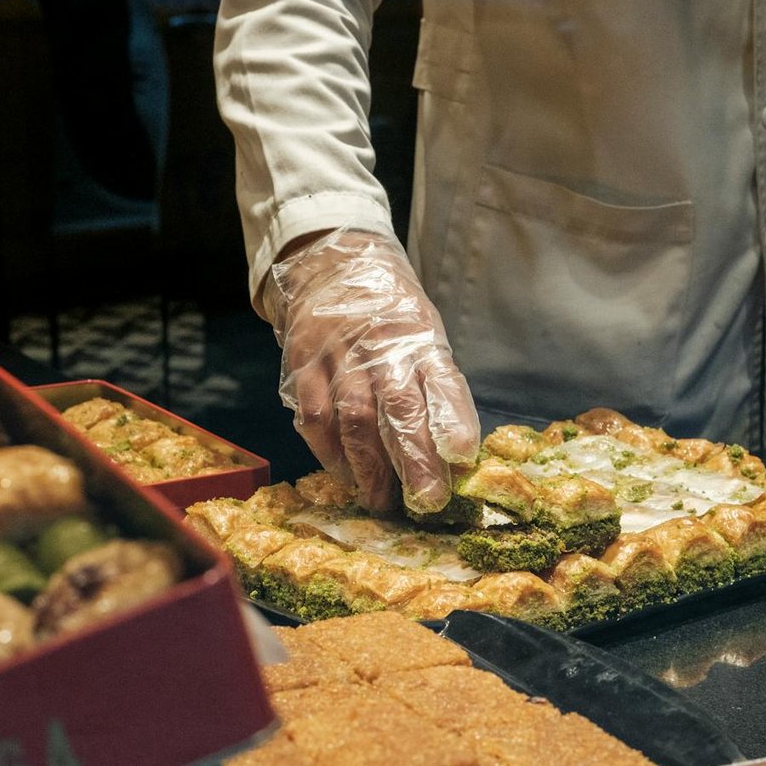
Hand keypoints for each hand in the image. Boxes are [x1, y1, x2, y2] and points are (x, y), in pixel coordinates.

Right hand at [267, 228, 480, 513]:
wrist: (327, 265)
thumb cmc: (387, 312)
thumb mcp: (424, 331)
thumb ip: (436, 382)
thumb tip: (454, 449)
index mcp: (419, 335)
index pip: (441, 379)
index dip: (452, 419)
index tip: (462, 456)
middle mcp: (380, 346)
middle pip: (399, 407)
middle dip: (415, 459)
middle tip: (427, 501)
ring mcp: (337, 356)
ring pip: (354, 419)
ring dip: (370, 467)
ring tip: (382, 500)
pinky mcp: (302, 367)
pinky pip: (315, 419)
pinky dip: (330, 453)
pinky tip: (345, 475)